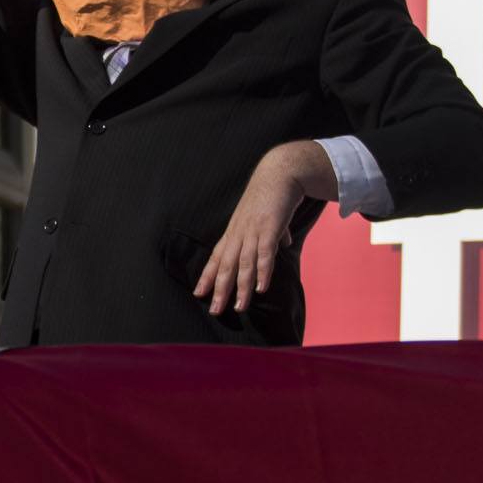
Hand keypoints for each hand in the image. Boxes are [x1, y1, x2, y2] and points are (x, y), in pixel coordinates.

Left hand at [194, 140, 334, 315]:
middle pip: (226, 265)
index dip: (207, 276)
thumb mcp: (267, 218)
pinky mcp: (269, 228)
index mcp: (235, 232)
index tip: (198, 293)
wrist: (279, 172)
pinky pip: (264, 254)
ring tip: (239, 307)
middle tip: (214, 310)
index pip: (216, 257)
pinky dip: (262, 272)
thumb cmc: (271, 195)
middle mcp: (239, 233)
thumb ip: (274, 234)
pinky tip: (261, 288)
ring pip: (244, 264)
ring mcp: (253, 231)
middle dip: (219, 289)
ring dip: (242, 287)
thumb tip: (284, 243)